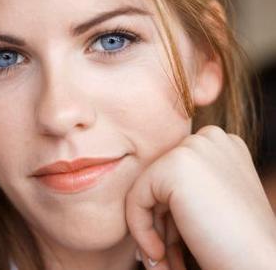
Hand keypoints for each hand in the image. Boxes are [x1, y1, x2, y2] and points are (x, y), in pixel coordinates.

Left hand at [126, 125, 275, 269]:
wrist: (259, 265)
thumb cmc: (236, 243)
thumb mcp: (209, 202)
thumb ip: (180, 189)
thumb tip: (144, 197)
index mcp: (221, 145)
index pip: (173, 174)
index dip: (168, 213)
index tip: (172, 246)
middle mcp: (209, 138)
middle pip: (158, 180)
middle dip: (158, 221)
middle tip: (164, 256)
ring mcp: (193, 147)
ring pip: (144, 189)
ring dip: (149, 230)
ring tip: (161, 261)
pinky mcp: (174, 165)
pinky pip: (135, 198)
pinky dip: (140, 230)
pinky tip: (159, 254)